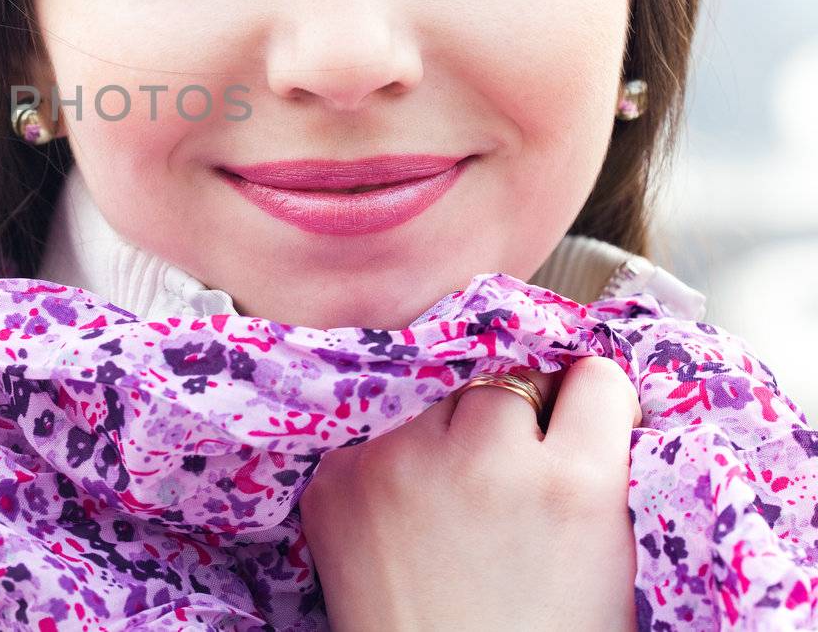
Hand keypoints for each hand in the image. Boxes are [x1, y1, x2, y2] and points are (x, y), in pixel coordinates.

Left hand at [297, 355, 640, 631]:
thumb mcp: (602, 562)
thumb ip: (589, 473)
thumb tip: (571, 404)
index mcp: (574, 484)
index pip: (594, 380)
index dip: (587, 403)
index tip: (579, 418)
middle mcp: (486, 457)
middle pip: (504, 388)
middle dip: (511, 426)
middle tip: (506, 488)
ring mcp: (401, 462)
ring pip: (436, 412)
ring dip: (446, 447)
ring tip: (448, 524)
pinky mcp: (339, 478)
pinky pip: (377, 446)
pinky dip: (389, 477)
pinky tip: (401, 536)